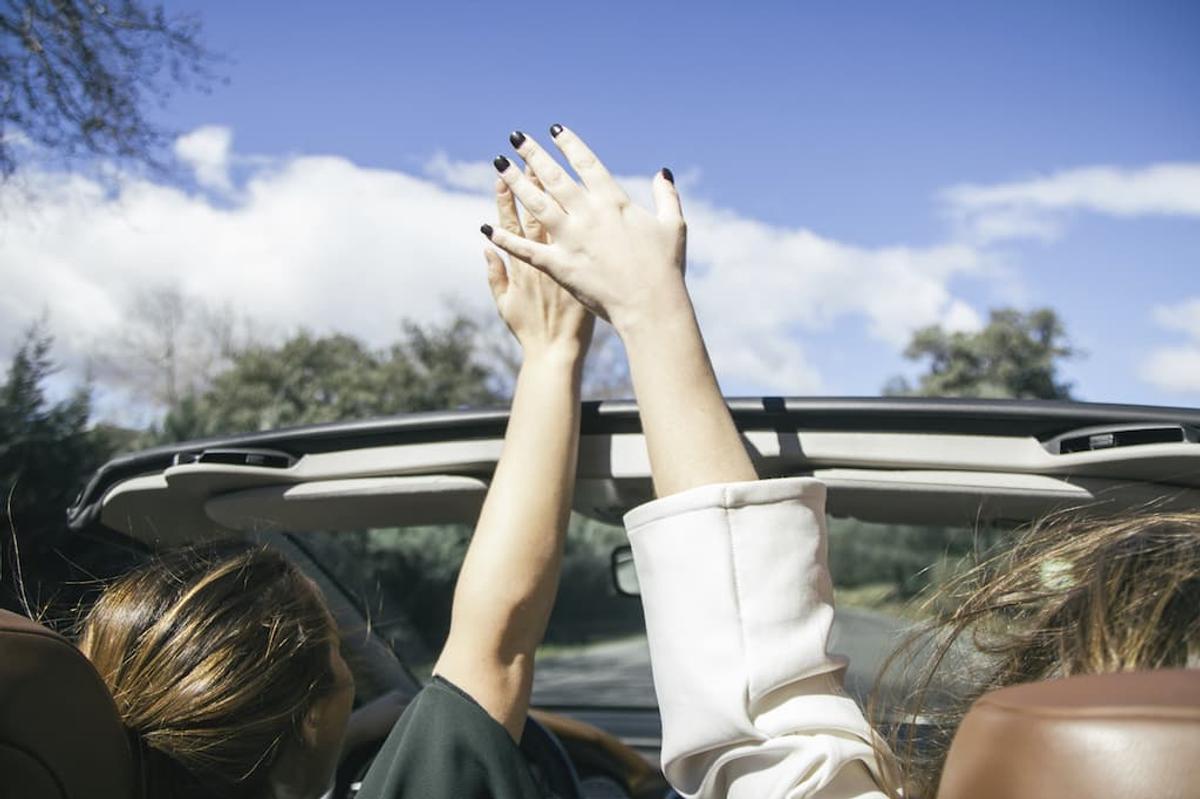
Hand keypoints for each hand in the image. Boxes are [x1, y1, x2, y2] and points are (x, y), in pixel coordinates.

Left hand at [483, 126, 687, 332]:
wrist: (652, 305)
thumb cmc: (666, 267)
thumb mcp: (672, 225)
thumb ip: (666, 196)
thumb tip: (662, 172)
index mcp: (614, 201)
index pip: (586, 163)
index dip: (569, 145)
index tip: (554, 130)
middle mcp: (587, 214)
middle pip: (553, 177)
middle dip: (533, 154)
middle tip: (515, 138)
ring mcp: (570, 239)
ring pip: (535, 204)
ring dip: (515, 183)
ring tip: (499, 165)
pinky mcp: (559, 265)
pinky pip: (526, 250)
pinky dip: (506, 239)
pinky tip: (487, 228)